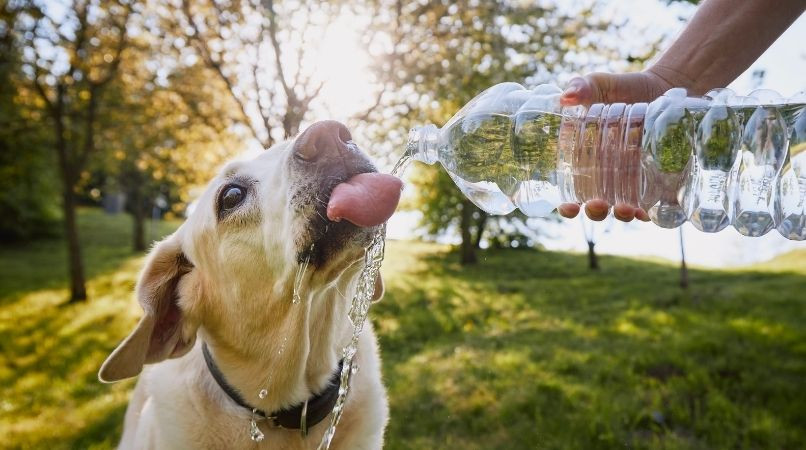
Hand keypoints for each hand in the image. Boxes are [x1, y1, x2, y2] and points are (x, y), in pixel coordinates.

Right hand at [556, 70, 673, 221]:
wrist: (665, 87)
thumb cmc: (624, 88)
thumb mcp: (600, 85)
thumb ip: (581, 87)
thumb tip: (566, 97)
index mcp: (585, 161)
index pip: (571, 191)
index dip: (567, 206)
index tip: (567, 207)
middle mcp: (607, 177)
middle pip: (597, 206)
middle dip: (596, 212)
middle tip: (597, 204)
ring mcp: (633, 181)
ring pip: (624, 209)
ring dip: (623, 214)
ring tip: (626, 210)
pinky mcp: (659, 180)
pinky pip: (654, 203)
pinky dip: (651, 212)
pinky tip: (649, 212)